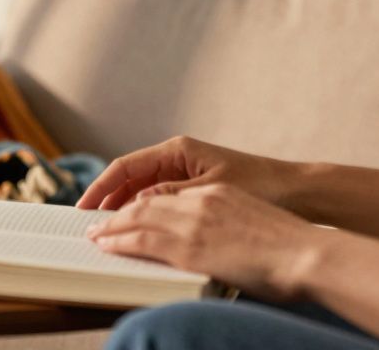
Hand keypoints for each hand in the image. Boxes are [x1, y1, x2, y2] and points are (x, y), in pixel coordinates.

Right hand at [76, 136, 302, 211]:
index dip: (101, 186)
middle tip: (88, 222)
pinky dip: (144, 212)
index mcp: (177, 150)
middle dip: (107, 198)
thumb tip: (135, 204)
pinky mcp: (193, 187)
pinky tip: (136, 228)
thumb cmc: (259, 185)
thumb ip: (170, 196)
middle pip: (129, 177)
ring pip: (142, 189)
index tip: (84, 206)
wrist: (295, 191)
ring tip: (106, 228)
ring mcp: (184, 171)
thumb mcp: (209, 193)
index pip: (125, 166)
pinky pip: (158, 198)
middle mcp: (177, 157)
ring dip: (123, 207)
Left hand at [86, 184, 333, 300]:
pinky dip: (120, 239)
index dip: (136, 196)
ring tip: (94, 233)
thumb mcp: (245, 219)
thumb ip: (216, 220)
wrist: (306, 253)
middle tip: (94, 218)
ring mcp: (194, 220)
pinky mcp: (191, 245)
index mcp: (213, 192)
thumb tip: (202, 237)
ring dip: (111, 225)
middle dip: (114, 208)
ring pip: (138, 216)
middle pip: (144, 199)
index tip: (119, 206)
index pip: (163, 189)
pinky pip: (144, 238)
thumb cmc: (286, 244)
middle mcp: (200, 199)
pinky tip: (107, 243)